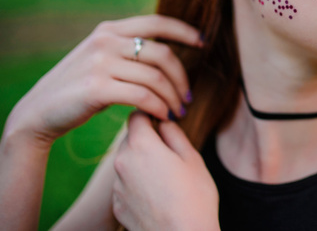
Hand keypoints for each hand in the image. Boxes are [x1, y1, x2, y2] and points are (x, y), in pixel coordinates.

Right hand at [4, 14, 201, 148]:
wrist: (40, 111)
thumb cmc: (79, 87)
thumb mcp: (101, 57)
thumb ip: (127, 48)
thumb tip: (166, 49)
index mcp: (109, 29)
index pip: (157, 22)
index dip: (184, 31)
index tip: (203, 43)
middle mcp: (105, 41)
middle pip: (162, 54)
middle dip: (182, 77)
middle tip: (187, 98)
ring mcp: (100, 63)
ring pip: (155, 78)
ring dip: (173, 98)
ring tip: (177, 112)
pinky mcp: (96, 88)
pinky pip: (142, 96)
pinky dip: (159, 108)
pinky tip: (162, 117)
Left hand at [112, 111, 219, 230]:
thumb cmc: (194, 197)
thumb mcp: (192, 158)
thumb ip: (174, 134)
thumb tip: (164, 123)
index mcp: (141, 146)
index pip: (136, 115)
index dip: (151, 114)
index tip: (164, 119)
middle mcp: (122, 163)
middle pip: (130, 138)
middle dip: (146, 138)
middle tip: (169, 149)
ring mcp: (118, 186)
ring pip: (127, 162)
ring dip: (141, 161)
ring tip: (166, 176)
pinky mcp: (118, 206)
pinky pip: (125, 184)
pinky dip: (138, 183)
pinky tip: (158, 194)